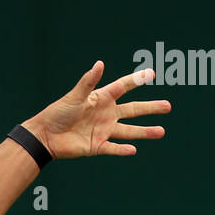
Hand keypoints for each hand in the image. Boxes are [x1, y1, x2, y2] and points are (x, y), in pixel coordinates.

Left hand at [28, 62, 170, 158]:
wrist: (46, 136)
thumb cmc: (58, 112)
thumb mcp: (75, 96)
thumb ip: (88, 82)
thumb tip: (100, 64)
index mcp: (102, 98)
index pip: (123, 87)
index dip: (137, 80)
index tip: (151, 74)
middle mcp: (107, 114)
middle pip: (133, 110)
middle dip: (151, 108)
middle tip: (168, 106)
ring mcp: (103, 130)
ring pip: (129, 131)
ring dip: (145, 132)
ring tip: (161, 132)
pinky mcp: (97, 146)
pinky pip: (113, 148)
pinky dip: (122, 150)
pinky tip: (133, 150)